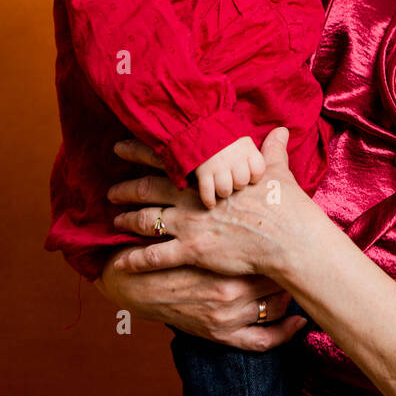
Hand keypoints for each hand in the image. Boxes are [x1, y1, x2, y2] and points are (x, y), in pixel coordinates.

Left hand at [108, 127, 311, 280]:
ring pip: (146, 220)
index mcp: (207, 176)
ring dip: (127, 221)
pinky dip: (134, 260)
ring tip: (115, 222)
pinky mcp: (192, 251)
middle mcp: (191, 198)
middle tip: (109, 190)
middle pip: (147, 189)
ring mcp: (189, 225)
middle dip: (125, 188)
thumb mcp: (276, 170)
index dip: (139, 152)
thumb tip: (281, 131)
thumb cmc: (284, 202)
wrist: (286, 236)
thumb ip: (272, 150)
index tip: (121, 146)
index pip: (166, 159)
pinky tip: (119, 264)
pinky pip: (155, 256)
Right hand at [194, 135, 265, 207]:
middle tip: (234, 181)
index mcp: (247, 149)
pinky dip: (209, 200)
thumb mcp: (248, 140)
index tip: (249, 175)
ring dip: (224, 192)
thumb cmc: (228, 139)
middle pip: (241, 182)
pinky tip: (212, 203)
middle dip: (238, 185)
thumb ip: (269, 144)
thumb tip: (284, 131)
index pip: (258, 171)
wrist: (201, 128)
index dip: (254, 177)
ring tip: (223, 189)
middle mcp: (233, 158)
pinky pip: (207, 193)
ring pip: (225, 190)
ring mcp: (217, 166)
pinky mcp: (202, 173)